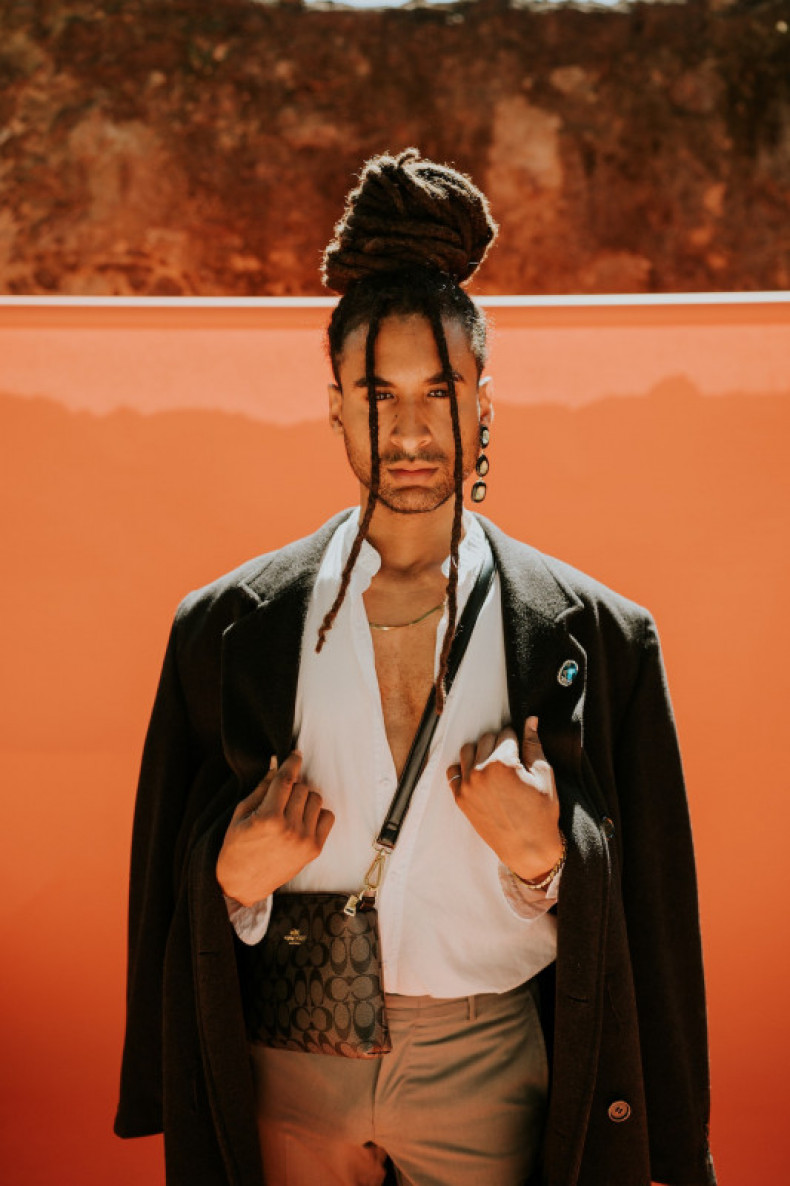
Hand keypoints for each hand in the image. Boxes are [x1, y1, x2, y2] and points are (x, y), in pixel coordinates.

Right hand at [216, 751, 334, 905]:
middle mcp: (290, 828)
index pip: (286, 779)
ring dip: (304, 799)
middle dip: (292, 787)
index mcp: (269, 818)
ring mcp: (305, 840)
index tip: (296, 754)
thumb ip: (261, 788)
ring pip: (316, 799)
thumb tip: (275, 765)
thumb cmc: (236, 848)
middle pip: (302, 787)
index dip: (292, 762)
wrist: (242, 885)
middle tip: (280, 797)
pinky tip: (301, 821)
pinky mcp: (314, 849)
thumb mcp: (240, 815)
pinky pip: (327, 816)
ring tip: (289, 810)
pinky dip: (316, 814)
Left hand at [445, 716, 561, 882]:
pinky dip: (464, 769)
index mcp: (502, 764)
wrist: (528, 849)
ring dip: (480, 752)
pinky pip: (453, 772)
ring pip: (467, 751)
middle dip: (499, 744)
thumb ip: (534, 745)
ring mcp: (467, 786)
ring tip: (494, 766)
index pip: (506, 734)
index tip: (520, 752)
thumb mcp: (544, 776)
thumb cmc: (541, 814)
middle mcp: (480, 772)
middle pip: (486, 739)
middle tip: (510, 760)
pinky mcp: (460, 799)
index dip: (517, 741)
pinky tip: (478, 776)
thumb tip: (531, 720)